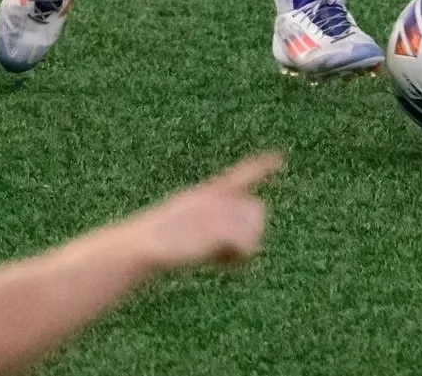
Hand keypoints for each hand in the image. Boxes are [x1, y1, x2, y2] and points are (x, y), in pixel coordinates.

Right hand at [126, 152, 283, 271]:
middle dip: (251, 229)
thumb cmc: (156, 243)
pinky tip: (219, 262)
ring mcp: (217, 212)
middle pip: (257, 208)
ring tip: (221, 258)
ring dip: (244, 246)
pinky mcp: (218, 228)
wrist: (141, 246)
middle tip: (227, 252)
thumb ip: (211, 229)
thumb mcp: (184, 228)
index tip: (280, 158)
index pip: (240, 176)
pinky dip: (238, 258)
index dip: (260, 167)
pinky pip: (247, 245)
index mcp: (206, 194)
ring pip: (255, 228)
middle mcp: (216, 198)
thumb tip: (240, 247)